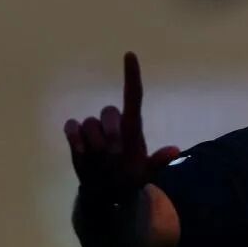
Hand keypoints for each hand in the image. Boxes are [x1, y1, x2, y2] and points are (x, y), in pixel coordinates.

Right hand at [64, 52, 179, 202]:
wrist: (105, 192)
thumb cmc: (129, 178)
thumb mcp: (145, 173)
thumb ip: (157, 162)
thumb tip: (175, 150)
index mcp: (132, 128)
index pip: (133, 96)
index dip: (132, 75)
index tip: (130, 55)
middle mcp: (114, 124)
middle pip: (109, 111)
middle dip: (110, 131)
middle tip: (114, 153)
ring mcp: (94, 129)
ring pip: (90, 122)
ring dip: (94, 142)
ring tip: (100, 160)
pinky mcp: (77, 136)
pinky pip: (72, 126)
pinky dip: (74, 137)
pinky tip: (81, 151)